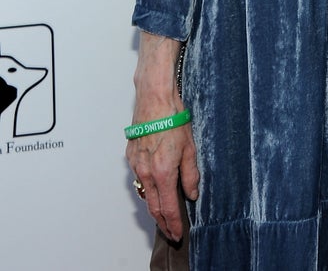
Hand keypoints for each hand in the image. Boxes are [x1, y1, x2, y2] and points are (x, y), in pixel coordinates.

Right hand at [127, 118, 198, 240]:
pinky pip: (139, 178)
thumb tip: (191, 193)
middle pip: (153, 206)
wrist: (155, 98)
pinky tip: (155, 187)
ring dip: (155, 206)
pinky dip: (148, 187)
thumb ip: (190, 174)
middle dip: (162, 222)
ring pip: (145, 193)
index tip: (178, 233)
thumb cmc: (173, 117)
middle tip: (171, 232)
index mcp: (163, 172)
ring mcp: (136, 164)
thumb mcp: (189, 147)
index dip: (173, 223)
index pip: (168, 208)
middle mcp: (146, 172)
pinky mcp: (130, 155)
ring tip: (164, 215)